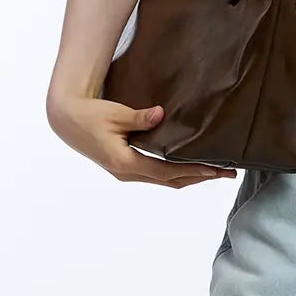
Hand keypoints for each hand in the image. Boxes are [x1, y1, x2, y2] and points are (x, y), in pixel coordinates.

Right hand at [46, 92, 237, 187]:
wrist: (67, 120)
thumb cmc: (90, 114)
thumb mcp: (116, 113)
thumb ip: (140, 118)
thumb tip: (161, 114)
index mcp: (125, 162)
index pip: (168, 171)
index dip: (194, 171)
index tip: (216, 170)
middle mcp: (127, 173)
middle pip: (171, 181)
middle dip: (201, 178)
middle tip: (228, 173)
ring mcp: (126, 174)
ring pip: (165, 181)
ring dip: (190, 178)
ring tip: (215, 172)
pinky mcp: (125, 169)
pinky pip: (157, 176)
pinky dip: (176, 174)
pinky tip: (190, 168)